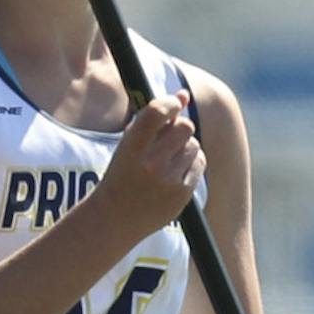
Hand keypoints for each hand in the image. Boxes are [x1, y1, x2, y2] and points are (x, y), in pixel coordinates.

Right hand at [91, 91, 204, 237]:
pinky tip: (173, 173)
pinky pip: (199, 163)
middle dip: (179, 128)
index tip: (173, 104)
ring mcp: (168, 180)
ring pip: (194, 145)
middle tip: (167, 138)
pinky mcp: (182, 194)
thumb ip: (154, 118)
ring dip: (184, 147)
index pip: (156, 113)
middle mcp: (150, 164)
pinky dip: (190, 164)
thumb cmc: (123, 173)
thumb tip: (185, 95)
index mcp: (131, 148)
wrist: (114, 218)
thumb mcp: (129, 144)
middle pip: (185, 127)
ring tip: (165, 160)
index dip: (170, 103)